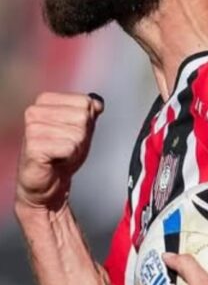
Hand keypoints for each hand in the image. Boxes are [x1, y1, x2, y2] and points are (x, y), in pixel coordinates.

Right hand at [15, 91, 103, 211]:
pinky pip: (69, 147)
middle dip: (81, 137)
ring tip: (61, 154)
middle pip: (83, 117)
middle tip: (67, 147)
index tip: (71, 134)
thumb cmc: (60, 156)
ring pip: (77, 134)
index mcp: (45, 101)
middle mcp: (35, 111)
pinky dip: (69, 158)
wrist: (46, 183)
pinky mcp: (33, 146)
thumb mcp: (80, 130)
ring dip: (75, 149)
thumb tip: (97, 102)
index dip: (86, 123)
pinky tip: (57, 161)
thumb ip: (89, 113)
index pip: (85, 102)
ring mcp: (33, 128)